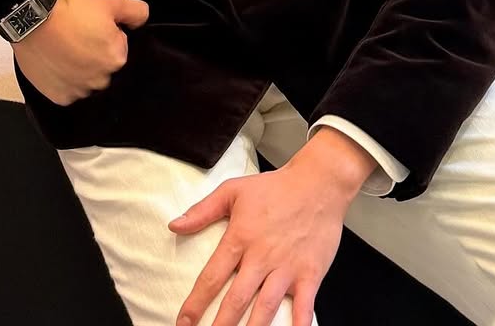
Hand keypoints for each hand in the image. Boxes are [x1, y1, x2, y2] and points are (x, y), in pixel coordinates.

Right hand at [11, 0, 148, 105]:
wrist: (33, 20)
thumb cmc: (70, 10)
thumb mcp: (110, 0)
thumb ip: (136, 11)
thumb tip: (143, 20)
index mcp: (116, 58)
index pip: (118, 47)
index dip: (106, 33)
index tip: (91, 25)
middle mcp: (101, 80)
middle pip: (103, 66)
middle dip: (94, 53)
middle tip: (77, 35)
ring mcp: (79, 91)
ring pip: (86, 80)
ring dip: (80, 68)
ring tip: (65, 48)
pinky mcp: (60, 96)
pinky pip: (68, 90)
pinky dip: (64, 79)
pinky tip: (57, 62)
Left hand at [167, 154, 353, 325]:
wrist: (319, 183)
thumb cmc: (275, 187)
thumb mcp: (234, 190)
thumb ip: (203, 210)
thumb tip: (175, 225)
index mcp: (241, 237)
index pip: (212, 276)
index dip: (195, 303)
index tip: (183, 322)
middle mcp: (262, 257)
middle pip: (236, 299)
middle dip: (221, 325)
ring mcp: (287, 267)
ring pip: (266, 307)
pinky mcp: (310, 273)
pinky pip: (305, 306)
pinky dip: (299, 325)